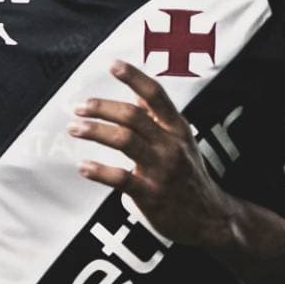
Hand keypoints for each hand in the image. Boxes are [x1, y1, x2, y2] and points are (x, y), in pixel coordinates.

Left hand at [67, 60, 235, 247]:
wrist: (210, 218)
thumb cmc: (189, 178)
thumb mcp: (181, 143)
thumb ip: (159, 122)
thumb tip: (135, 99)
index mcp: (178, 129)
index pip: (156, 95)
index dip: (134, 78)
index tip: (113, 65)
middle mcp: (171, 145)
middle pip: (133, 116)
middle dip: (102, 107)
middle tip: (80, 107)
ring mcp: (161, 170)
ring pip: (125, 141)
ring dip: (95, 131)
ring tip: (75, 128)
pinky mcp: (151, 195)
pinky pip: (121, 178)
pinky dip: (99, 170)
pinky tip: (83, 166)